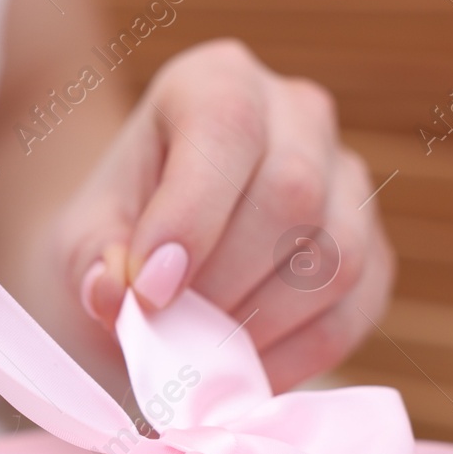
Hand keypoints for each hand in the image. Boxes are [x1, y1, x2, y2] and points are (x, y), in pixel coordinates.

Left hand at [47, 39, 392, 390]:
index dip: (191, 215)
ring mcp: (348, 181)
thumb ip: (89, 264)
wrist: (152, 269)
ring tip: (200, 352)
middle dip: (224, 282)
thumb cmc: (116, 241)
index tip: (148, 292)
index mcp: (217, 81)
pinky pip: (354, 311)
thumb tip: (114, 292)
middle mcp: (297, 113)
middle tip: (170, 332)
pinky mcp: (373, 253)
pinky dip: (295, 357)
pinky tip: (242, 371)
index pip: (226, 124)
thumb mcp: (79, 244)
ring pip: (335, 257)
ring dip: (260, 324)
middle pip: (291, 192)